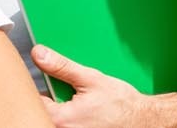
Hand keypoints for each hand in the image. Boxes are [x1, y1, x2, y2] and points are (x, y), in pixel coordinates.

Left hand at [33, 45, 153, 127]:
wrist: (142, 120)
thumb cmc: (121, 105)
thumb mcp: (91, 79)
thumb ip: (61, 67)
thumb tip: (39, 55)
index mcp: (59, 119)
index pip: (34, 99)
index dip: (40, 84)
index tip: (49, 78)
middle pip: (42, 110)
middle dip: (52, 96)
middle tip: (71, 92)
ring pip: (54, 116)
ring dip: (62, 105)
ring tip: (83, 101)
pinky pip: (65, 122)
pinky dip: (70, 115)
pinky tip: (85, 110)